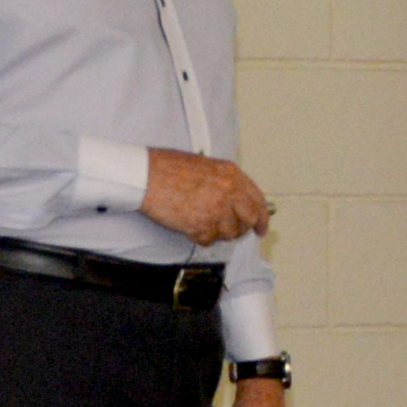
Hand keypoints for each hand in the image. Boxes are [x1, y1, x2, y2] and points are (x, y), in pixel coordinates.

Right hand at [142, 147, 270, 243]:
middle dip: (242, 229)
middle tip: (232, 231)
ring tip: (202, 223)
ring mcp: (217, 209)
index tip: (261, 227)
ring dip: (218, 233)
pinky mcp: (202, 225)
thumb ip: (224, 182)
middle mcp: (229, 192)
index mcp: (231, 175)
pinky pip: (209, 240)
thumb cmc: (166, 168)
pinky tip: (190, 226)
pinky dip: (201, 237)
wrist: (144, 175)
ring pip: (230, 233)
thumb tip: (236, 201)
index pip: (258, 200)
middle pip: (250, 220)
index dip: (262, 217)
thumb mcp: (205, 166)